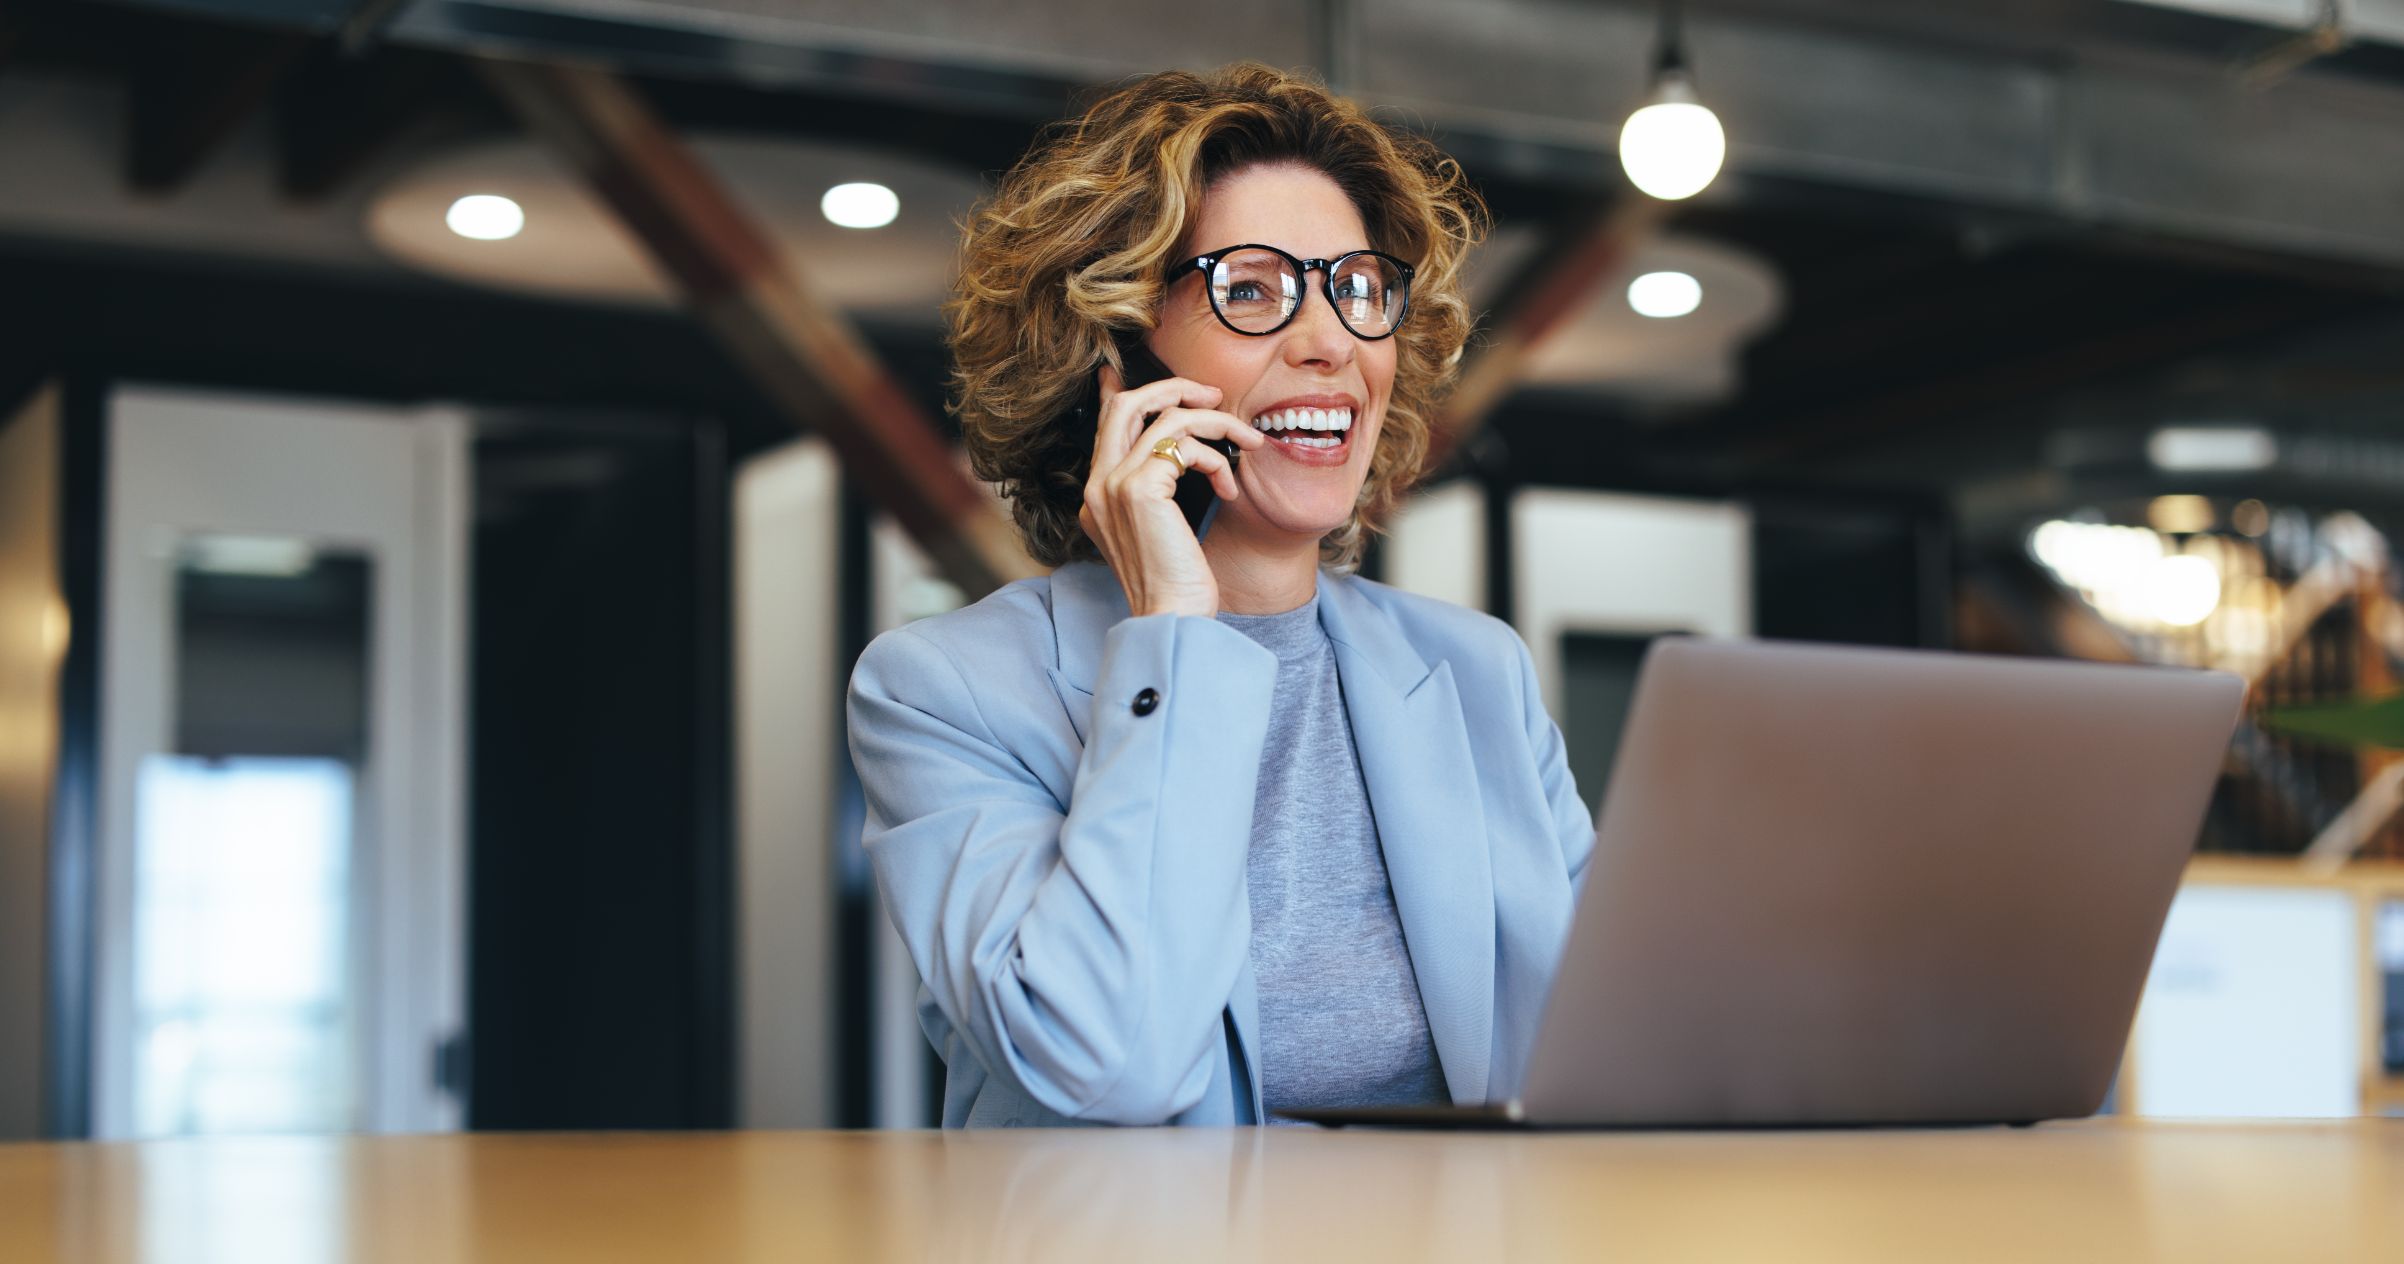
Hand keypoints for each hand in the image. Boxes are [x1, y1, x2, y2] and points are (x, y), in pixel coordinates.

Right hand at [1078, 362, 1264, 618]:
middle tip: (1214, 396)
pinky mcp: (1140, 489)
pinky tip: (1229, 488)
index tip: (1132, 371)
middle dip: (1176, 388)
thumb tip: (1178, 450)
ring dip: (1219, 424)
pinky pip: (1186, 446)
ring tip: (1248, 442)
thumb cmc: (1176, 583)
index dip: (1122, 390)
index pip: (1106, 423)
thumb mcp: (1160, 528)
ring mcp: (1114, 485)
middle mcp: (1098, 484)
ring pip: (1168, 418)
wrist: (1171, 619)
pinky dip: (1218, 459)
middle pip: (1129, 404)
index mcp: (1098, 494)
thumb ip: (1158, 487)